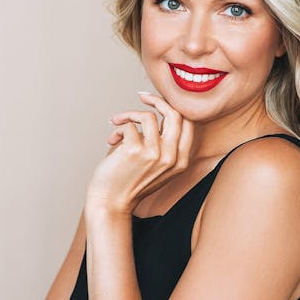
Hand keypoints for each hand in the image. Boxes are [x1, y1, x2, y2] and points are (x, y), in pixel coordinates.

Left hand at [85, 91, 194, 217]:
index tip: (157, 101)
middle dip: (156, 100)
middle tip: (142, 96)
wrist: (111, 203)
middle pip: (174, 113)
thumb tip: (161, 109)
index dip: (173, 107)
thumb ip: (166, 144)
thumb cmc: (130, 182)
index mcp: (181, 161)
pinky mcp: (135, 150)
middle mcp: (171, 157)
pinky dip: (118, 128)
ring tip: (117, 123)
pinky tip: (111, 141)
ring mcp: (154, 153)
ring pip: (148, 116)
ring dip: (128, 115)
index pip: (188, 123)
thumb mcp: (159, 166)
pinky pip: (128, 125)